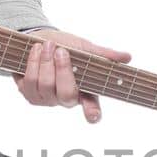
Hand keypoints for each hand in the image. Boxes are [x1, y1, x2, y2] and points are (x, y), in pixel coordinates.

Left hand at [13, 30, 132, 123]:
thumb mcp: (86, 49)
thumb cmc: (67, 47)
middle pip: (66, 94)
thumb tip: (127, 57)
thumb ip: (104, 55)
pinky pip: (29, 83)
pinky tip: (36, 51)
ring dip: (44, 62)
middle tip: (61, 51)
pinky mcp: (30, 94)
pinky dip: (32, 64)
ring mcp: (48, 99)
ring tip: (46, 45)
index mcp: (85, 91)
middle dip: (62, 70)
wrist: (40, 41)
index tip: (92, 115)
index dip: (92, 112)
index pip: (92, 108)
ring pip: (45, 86)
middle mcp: (67, 99)